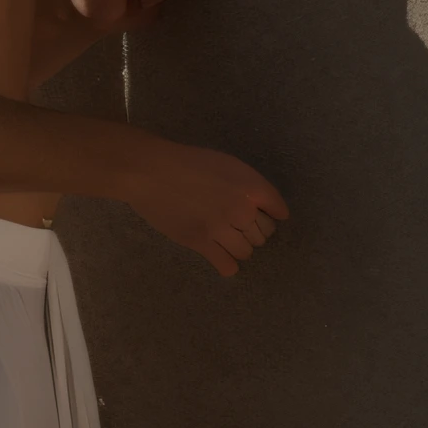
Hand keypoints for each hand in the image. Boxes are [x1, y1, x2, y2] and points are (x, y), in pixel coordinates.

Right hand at [126, 141, 288, 277]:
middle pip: (263, 233)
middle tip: (237, 226)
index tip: (268, 217)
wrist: (151, 171)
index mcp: (249, 184)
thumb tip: (262, 208)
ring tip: (227, 240)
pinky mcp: (201, 242)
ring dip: (240, 247)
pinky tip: (221, 257)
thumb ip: (246, 184)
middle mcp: (241, 208)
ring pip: (246, 251)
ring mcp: (221, 227)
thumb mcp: (226, 164)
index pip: (277, 208)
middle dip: (253, 231)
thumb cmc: (187, 162)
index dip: (273, 214)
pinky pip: (227, 265)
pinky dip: (228, 265)